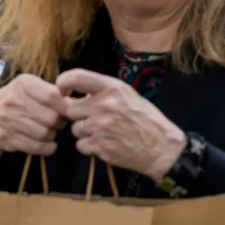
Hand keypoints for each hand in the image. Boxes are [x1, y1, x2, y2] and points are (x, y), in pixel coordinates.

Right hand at [0, 74, 68, 186]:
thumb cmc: (15, 105)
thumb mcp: (30, 92)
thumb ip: (53, 93)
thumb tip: (79, 99)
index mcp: (23, 83)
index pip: (54, 95)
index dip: (66, 107)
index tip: (67, 111)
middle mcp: (13, 98)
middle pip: (52, 117)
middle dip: (59, 124)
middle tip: (56, 124)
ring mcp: (6, 118)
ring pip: (45, 133)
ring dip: (52, 136)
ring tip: (48, 133)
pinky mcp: (4, 137)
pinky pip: (36, 147)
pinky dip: (47, 148)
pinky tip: (48, 145)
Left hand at [56, 69, 187, 180]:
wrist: (161, 147)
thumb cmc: (146, 119)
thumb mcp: (129, 95)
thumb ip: (105, 92)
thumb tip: (80, 94)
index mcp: (113, 88)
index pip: (76, 77)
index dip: (63, 84)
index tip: (63, 91)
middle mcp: (104, 105)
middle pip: (71, 109)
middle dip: (80, 116)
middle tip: (96, 120)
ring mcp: (101, 127)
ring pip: (75, 129)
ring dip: (85, 133)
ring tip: (105, 134)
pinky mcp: (100, 146)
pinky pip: (81, 145)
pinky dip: (90, 147)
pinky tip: (106, 145)